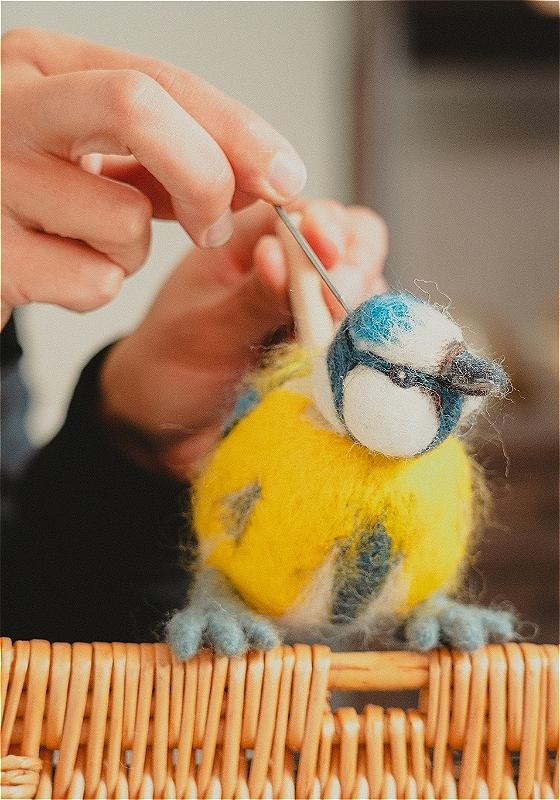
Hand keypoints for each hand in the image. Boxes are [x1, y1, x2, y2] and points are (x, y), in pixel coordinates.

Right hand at [1, 28, 306, 327]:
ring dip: (132, 252)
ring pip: (124, 219)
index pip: (159, 79)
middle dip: (204, 174)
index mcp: (40, 65)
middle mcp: (4, 106)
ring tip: (80, 243)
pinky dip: (95, 289)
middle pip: (136, 107)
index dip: (236, 129)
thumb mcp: (96, 157)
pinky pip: (94, 283)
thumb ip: (169, 155)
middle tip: (215, 226)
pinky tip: (53, 272)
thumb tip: (263, 177)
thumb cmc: (36, 203)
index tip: (286, 176)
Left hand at [100, 199, 387, 476]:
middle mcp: (293, 271)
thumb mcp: (205, 330)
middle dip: (356, 265)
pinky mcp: (329, 355)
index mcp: (251, 243)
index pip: (306, 214)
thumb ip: (251, 298)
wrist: (168, 433)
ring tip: (334, 338)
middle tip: (342, 297)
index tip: (325, 250)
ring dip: (361, 312)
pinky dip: (361, 351)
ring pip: (367, 295)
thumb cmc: (170, 367)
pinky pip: (362, 345)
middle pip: (355, 244)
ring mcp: (316, 313)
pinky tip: (342, 365)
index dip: (325, 226)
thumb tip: (283, 256)